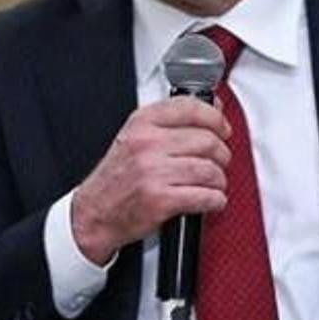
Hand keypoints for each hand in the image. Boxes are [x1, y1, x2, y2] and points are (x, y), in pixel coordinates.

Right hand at [71, 97, 231, 264]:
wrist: (94, 213)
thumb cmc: (117, 177)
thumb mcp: (136, 137)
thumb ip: (172, 121)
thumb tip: (213, 106)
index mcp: (142, 123)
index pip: (191, 108)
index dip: (216, 118)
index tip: (223, 128)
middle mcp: (147, 144)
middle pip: (207, 140)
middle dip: (221, 154)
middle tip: (219, 162)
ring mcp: (153, 172)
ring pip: (210, 170)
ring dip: (219, 180)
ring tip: (213, 184)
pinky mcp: (160, 200)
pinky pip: (205, 196)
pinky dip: (215, 200)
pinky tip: (210, 200)